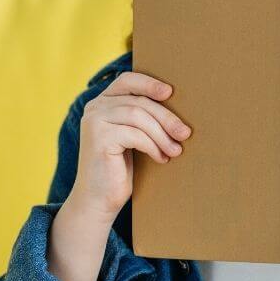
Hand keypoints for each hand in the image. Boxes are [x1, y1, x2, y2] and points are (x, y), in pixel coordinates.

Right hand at [71, 71, 192, 222]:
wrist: (98, 200)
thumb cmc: (119, 167)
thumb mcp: (132, 135)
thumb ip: (142, 116)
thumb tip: (178, 103)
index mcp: (102, 102)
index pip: (128, 80)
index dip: (150, 83)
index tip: (170, 92)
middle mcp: (94, 107)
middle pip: (139, 101)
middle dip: (166, 117)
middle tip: (185, 133)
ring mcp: (94, 122)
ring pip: (138, 116)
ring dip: (162, 134)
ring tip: (176, 150)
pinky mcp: (98, 138)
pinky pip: (135, 134)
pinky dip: (153, 146)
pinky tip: (161, 158)